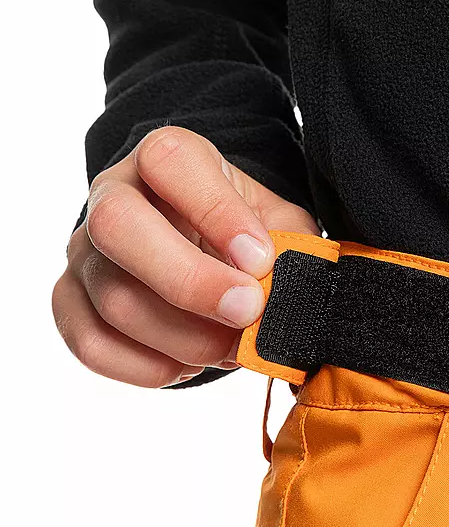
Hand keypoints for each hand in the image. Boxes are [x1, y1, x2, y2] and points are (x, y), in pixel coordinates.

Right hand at [53, 126, 319, 386]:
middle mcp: (112, 195)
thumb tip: (301, 300)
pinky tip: (188, 363)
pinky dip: (147, 367)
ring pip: (113, 299)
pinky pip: (90, 343)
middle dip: (189, 281)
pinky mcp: (70, 301)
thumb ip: (293, 252)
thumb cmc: (248, 238)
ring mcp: (85, 250)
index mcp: (165, 159)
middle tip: (247, 311)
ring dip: (184, 337)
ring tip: (231, 347)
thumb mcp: (281, 227)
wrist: (206, 254)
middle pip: (117, 227)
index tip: (262, 260)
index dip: (217, 212)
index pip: (170, 163)